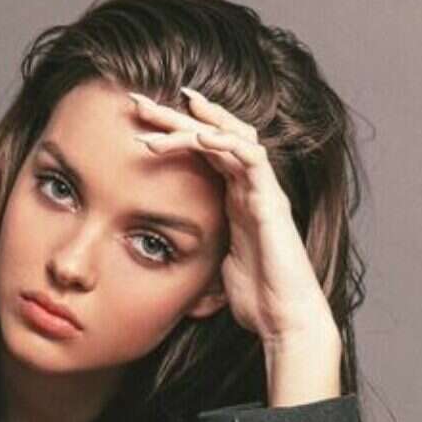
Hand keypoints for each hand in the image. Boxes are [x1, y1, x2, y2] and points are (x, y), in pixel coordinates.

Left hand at [128, 87, 340, 404]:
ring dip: (193, 125)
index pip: (206, 149)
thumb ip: (198, 241)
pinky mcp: (272, 203)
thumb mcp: (212, 260)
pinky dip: (228, 143)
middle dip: (177, 115)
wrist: (284, 320)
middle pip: (215, 134)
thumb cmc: (254, 296)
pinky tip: (202, 135)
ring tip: (156, 120)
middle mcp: (250, 187)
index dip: (178, 128)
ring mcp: (263, 191)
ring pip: (231, 138)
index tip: (143, 116)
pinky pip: (253, 160)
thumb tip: (163, 244)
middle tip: (138, 100)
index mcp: (235, 197)